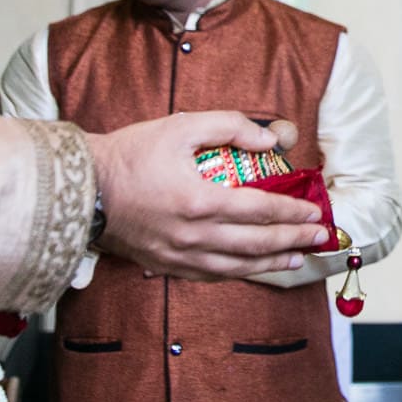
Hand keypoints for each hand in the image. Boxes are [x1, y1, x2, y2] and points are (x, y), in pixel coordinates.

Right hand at [87, 111, 327, 280]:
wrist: (82, 189)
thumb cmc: (130, 154)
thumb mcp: (180, 126)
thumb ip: (229, 127)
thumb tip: (270, 140)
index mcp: (199, 200)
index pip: (260, 210)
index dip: (291, 212)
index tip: (314, 212)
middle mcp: (193, 236)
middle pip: (256, 244)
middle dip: (293, 240)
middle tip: (319, 237)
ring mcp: (178, 256)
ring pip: (237, 266)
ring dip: (272, 263)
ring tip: (297, 258)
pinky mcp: (165, 266)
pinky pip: (211, 276)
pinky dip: (239, 273)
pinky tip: (253, 268)